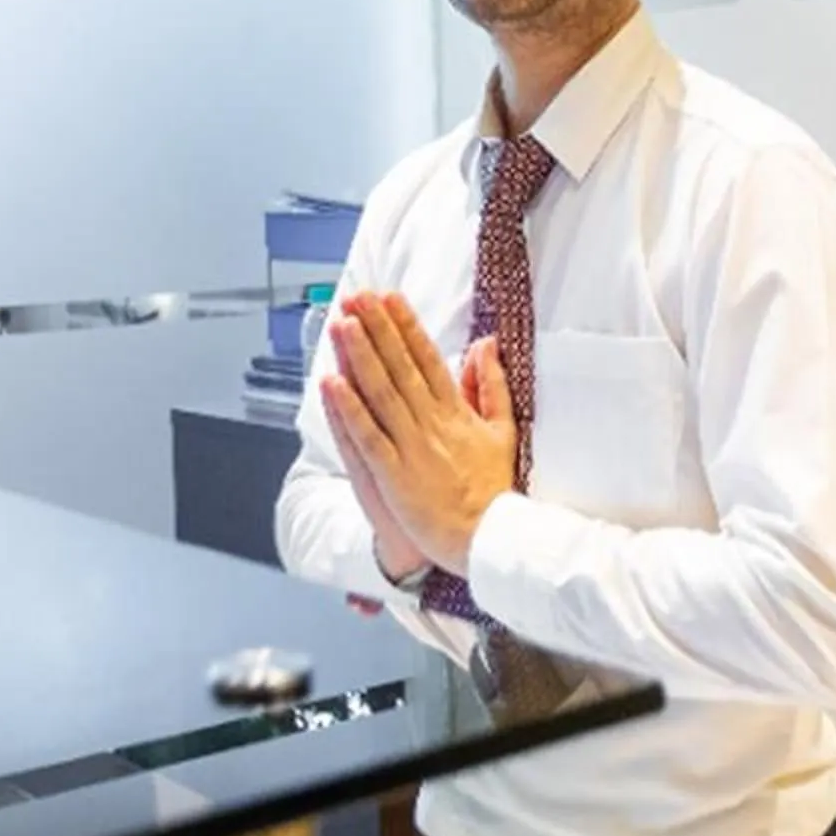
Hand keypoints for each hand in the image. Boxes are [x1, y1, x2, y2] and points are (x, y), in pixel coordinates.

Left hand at [319, 293, 515, 575]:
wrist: (491, 538)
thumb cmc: (494, 489)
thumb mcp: (503, 431)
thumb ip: (493, 386)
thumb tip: (487, 344)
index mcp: (456, 412)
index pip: (427, 359)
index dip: (406, 326)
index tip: (389, 298)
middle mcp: (432, 424)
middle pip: (400, 367)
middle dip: (377, 329)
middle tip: (358, 297)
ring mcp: (412, 448)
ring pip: (381, 394)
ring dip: (360, 357)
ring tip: (342, 324)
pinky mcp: (395, 475)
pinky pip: (368, 437)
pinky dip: (349, 410)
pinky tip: (331, 384)